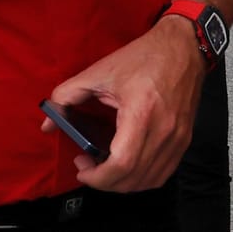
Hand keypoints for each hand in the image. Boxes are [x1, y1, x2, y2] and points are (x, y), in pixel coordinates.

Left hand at [46, 18, 202, 191]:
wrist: (183, 48)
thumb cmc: (145, 57)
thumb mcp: (100, 72)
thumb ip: (67, 95)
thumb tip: (48, 122)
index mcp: (142, 112)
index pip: (121, 163)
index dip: (98, 177)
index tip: (82, 168)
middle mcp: (164, 129)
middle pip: (133, 178)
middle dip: (104, 182)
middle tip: (88, 168)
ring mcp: (177, 137)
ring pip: (149, 180)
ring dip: (123, 183)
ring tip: (106, 168)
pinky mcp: (184, 139)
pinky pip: (163, 172)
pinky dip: (143, 178)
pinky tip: (128, 167)